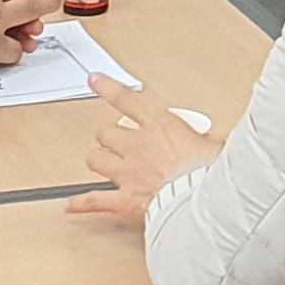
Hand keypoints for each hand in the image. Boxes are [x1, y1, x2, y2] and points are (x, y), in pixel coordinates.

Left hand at [83, 79, 211, 220]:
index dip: (107, 88)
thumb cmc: (208, 171)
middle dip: (108, 137)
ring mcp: (127, 172)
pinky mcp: (124, 198)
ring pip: (96, 160)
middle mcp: (138, 145)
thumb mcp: (213, 145)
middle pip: (106, 133)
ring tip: (101, 163)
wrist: (199, 198)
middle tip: (113, 140)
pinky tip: (71, 205)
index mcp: (160, 126)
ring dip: (97, 160)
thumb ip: (204, 141)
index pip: (127, 100)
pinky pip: (95, 200)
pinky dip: (81, 203)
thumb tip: (211, 145)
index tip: (94, 79)